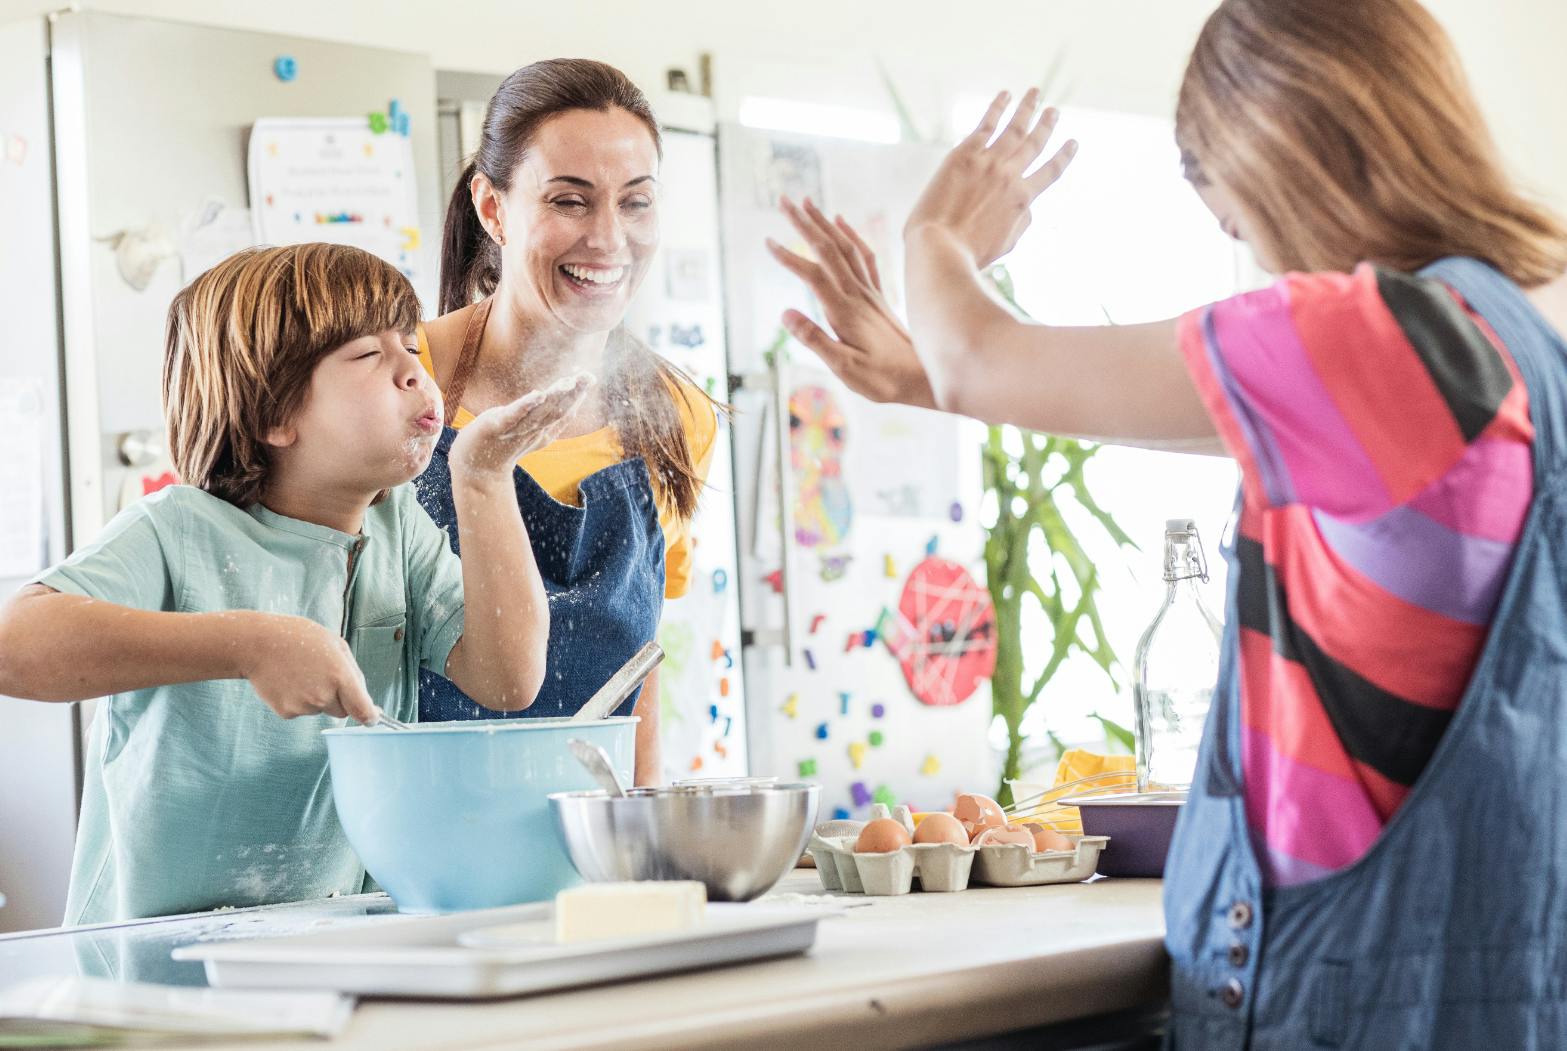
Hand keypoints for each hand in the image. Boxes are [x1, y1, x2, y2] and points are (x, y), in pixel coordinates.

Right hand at [242, 613, 379, 723]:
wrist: (258, 643)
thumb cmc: (299, 638)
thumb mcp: (335, 645)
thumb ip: (353, 672)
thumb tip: (364, 698)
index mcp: (340, 677)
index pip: (362, 710)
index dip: (370, 717)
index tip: (372, 718)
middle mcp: (323, 696)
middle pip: (342, 710)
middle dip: (338, 698)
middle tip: (321, 675)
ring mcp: (303, 706)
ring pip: (320, 709)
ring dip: (316, 696)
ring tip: (300, 672)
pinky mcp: (286, 712)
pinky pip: (301, 710)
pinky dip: (297, 699)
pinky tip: (288, 680)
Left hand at [448, 373, 593, 480]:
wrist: (475, 471)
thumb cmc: (499, 447)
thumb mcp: (526, 431)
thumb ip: (544, 418)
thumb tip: (559, 400)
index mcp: (541, 432)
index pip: (564, 412)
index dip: (578, 395)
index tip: (590, 378)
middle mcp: (532, 432)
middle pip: (556, 410)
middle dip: (573, 392)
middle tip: (588, 376)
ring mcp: (514, 431)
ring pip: (539, 413)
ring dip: (555, 397)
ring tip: (568, 382)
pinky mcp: (495, 428)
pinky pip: (513, 416)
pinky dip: (526, 406)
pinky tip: (538, 394)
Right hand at [767, 198, 936, 408]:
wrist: (924, 378)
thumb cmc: (883, 379)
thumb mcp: (844, 368)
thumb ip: (814, 340)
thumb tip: (785, 313)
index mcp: (844, 311)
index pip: (812, 275)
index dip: (789, 257)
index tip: (767, 242)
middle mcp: (857, 294)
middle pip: (827, 249)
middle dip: (804, 223)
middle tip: (783, 200)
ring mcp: (869, 293)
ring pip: (845, 246)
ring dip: (825, 222)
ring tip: (807, 202)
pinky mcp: (878, 296)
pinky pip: (865, 256)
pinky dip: (851, 235)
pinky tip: (841, 222)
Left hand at [904, 88, 1076, 266]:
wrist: (940, 248)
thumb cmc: (969, 254)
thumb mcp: (1007, 245)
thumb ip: (1022, 222)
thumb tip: (1027, 205)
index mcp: (1023, 199)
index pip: (1051, 172)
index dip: (1064, 156)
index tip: (1072, 142)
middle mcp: (1011, 175)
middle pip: (1034, 143)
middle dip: (1046, 126)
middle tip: (1054, 111)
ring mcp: (989, 162)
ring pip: (1014, 128)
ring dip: (1027, 108)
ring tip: (1035, 93)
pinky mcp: (965, 154)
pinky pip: (986, 124)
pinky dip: (998, 107)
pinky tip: (1006, 94)